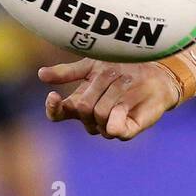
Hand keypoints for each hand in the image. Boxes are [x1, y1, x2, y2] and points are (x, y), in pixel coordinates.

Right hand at [38, 57, 181, 140]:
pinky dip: (116, 119)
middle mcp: (91, 119)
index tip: (53, 96)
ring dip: (112, 93)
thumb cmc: (122, 67)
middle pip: (82, 110)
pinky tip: (121, 107)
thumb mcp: (92, 64)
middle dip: (97, 88)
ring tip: (126, 78)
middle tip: (112, 71)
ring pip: (99, 117)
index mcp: (79, 104)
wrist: (155, 70)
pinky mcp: (128, 130)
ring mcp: (109, 125)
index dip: (53, 109)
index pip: (58, 114)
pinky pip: (116, 131)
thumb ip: (67, 72)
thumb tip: (40, 74)